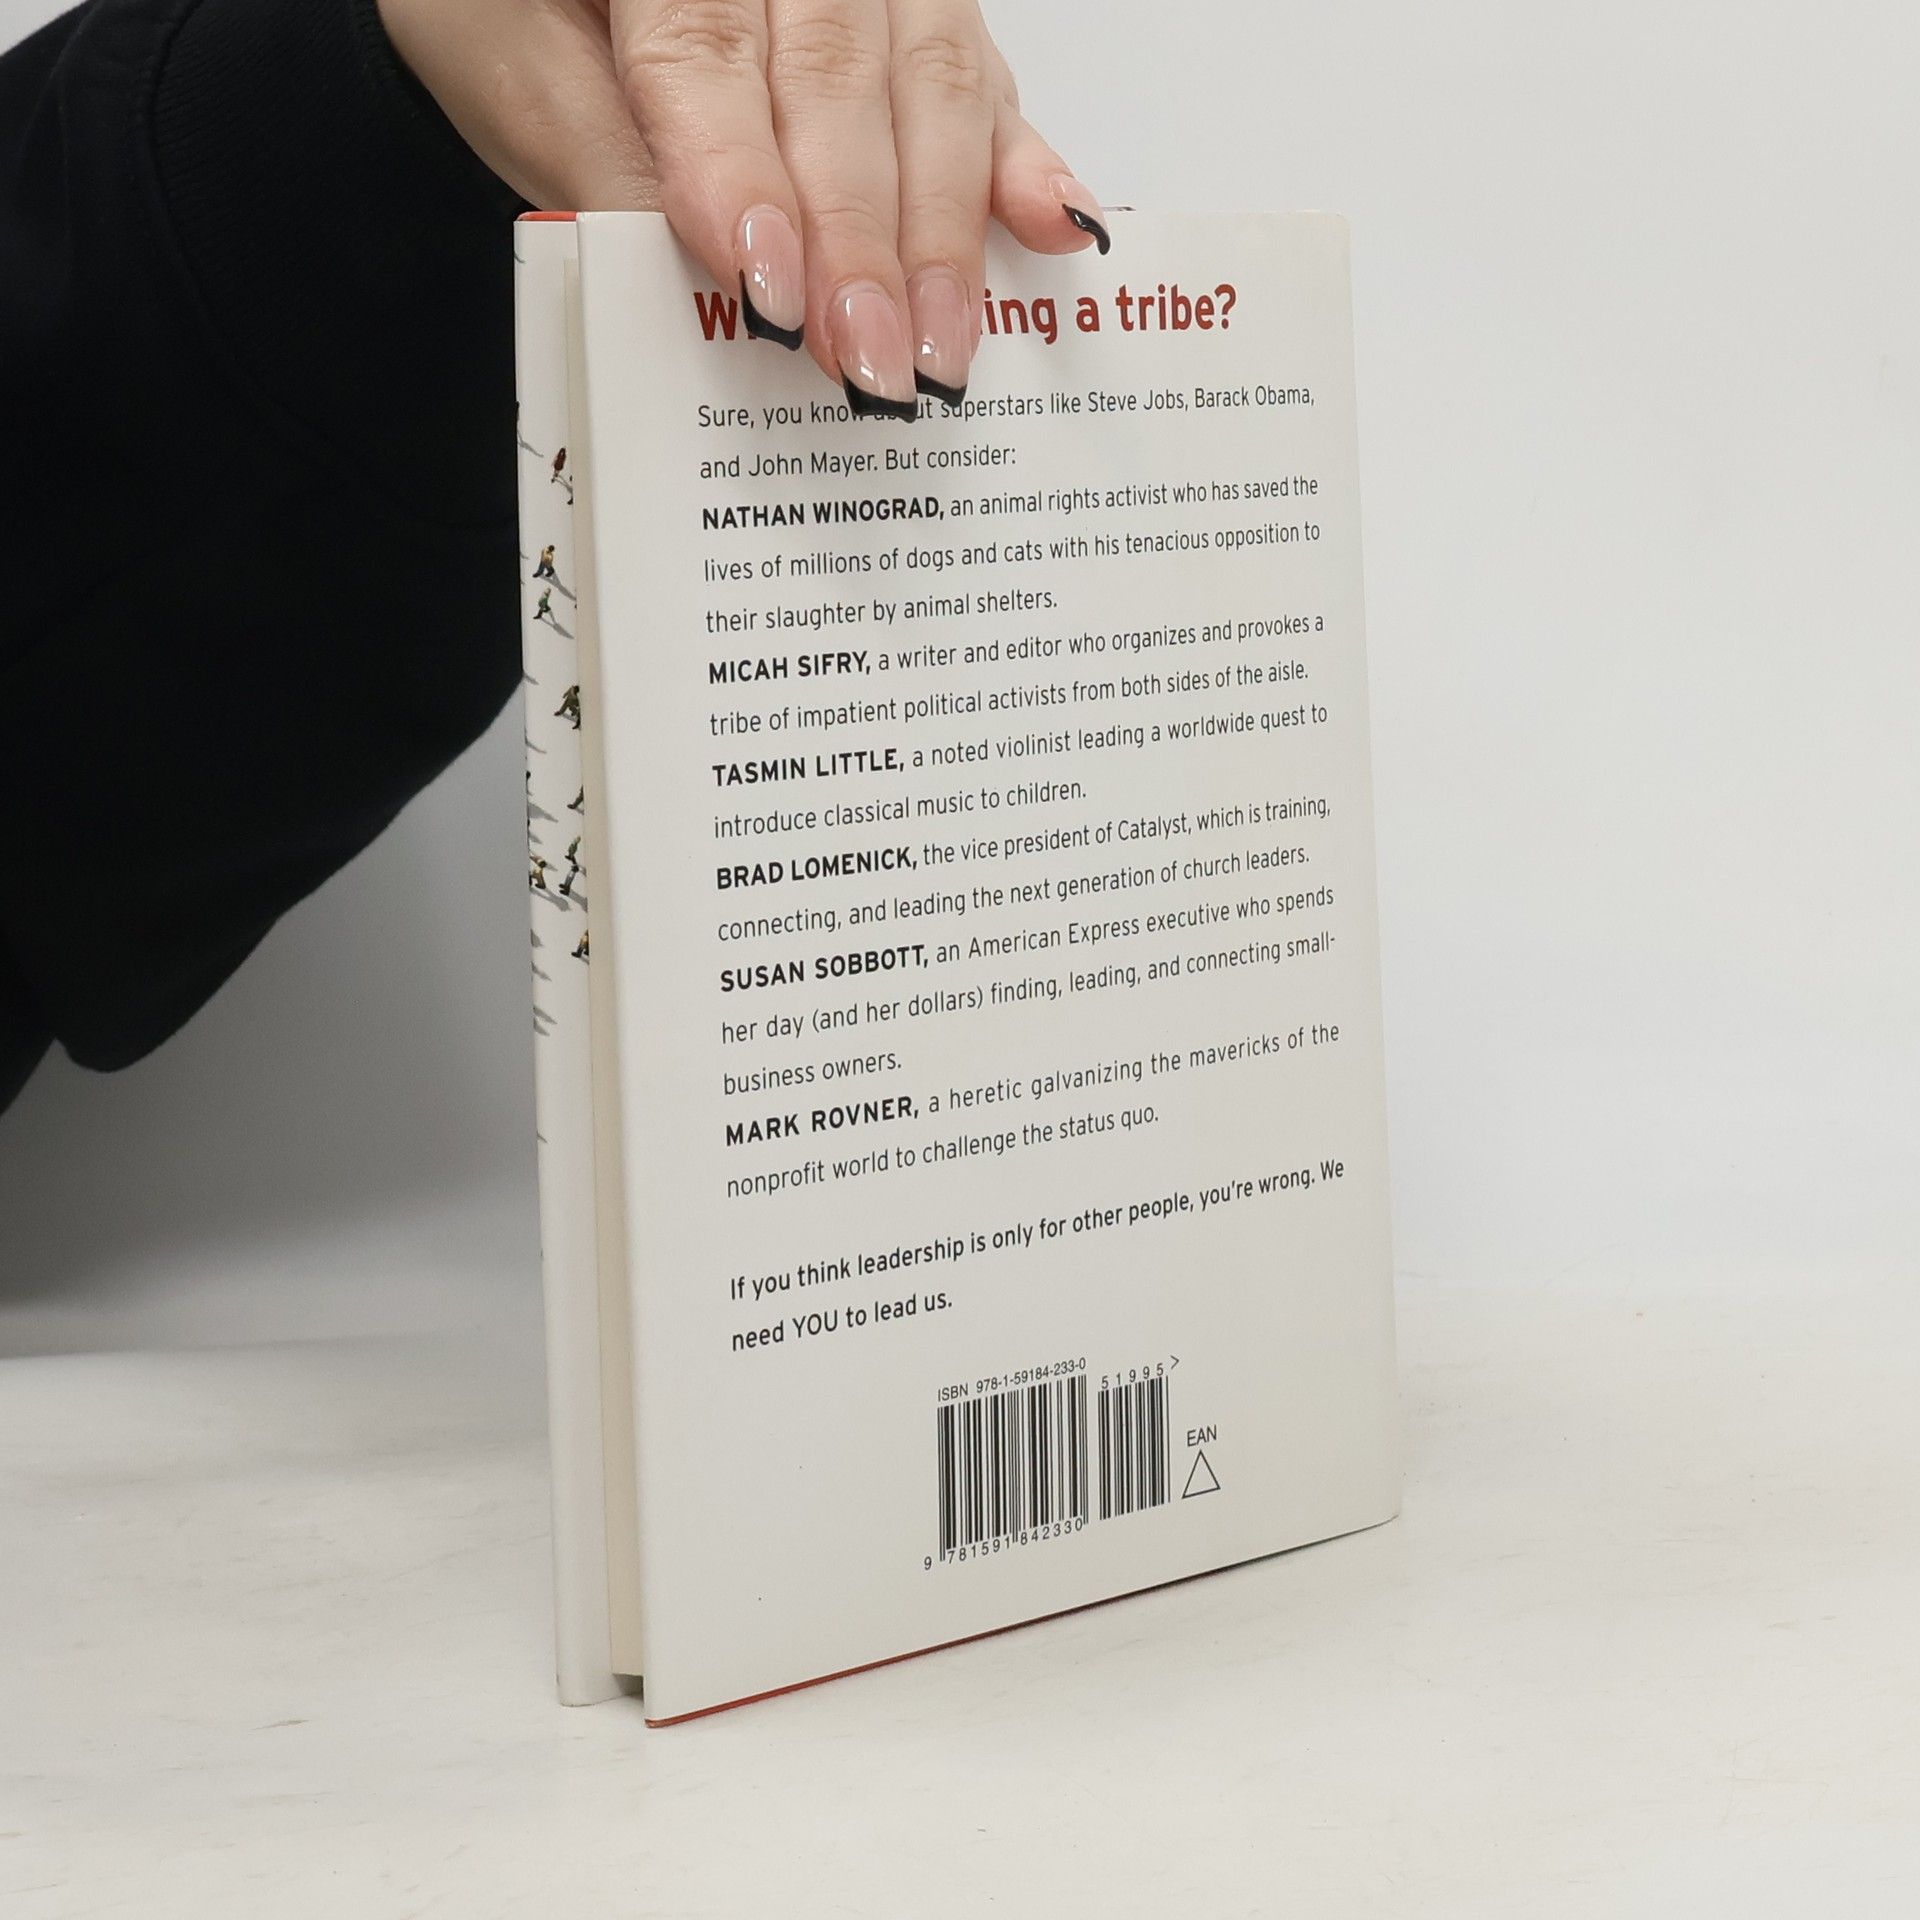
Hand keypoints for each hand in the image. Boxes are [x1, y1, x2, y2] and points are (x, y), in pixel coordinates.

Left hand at [380, 0, 1109, 409]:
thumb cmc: (508, 0)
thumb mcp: (505, 61)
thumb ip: (598, 158)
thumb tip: (706, 284)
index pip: (707, 46)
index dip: (740, 171)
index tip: (766, 287)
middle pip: (838, 77)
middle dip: (857, 236)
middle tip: (865, 359)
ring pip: (930, 83)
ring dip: (942, 230)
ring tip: (941, 349)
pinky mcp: (916, 21)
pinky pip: (983, 83)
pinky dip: (1023, 163)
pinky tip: (1057, 228)